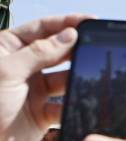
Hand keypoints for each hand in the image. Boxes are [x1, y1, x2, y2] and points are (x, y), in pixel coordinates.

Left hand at [0, 14, 90, 140]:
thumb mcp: (8, 71)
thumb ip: (40, 52)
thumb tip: (69, 36)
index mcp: (8, 49)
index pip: (41, 29)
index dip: (65, 23)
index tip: (89, 22)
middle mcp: (22, 68)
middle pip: (56, 52)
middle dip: (76, 50)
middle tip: (97, 47)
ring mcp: (34, 90)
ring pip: (64, 79)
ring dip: (76, 79)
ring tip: (90, 76)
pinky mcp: (43, 113)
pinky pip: (65, 106)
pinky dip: (73, 106)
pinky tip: (82, 102)